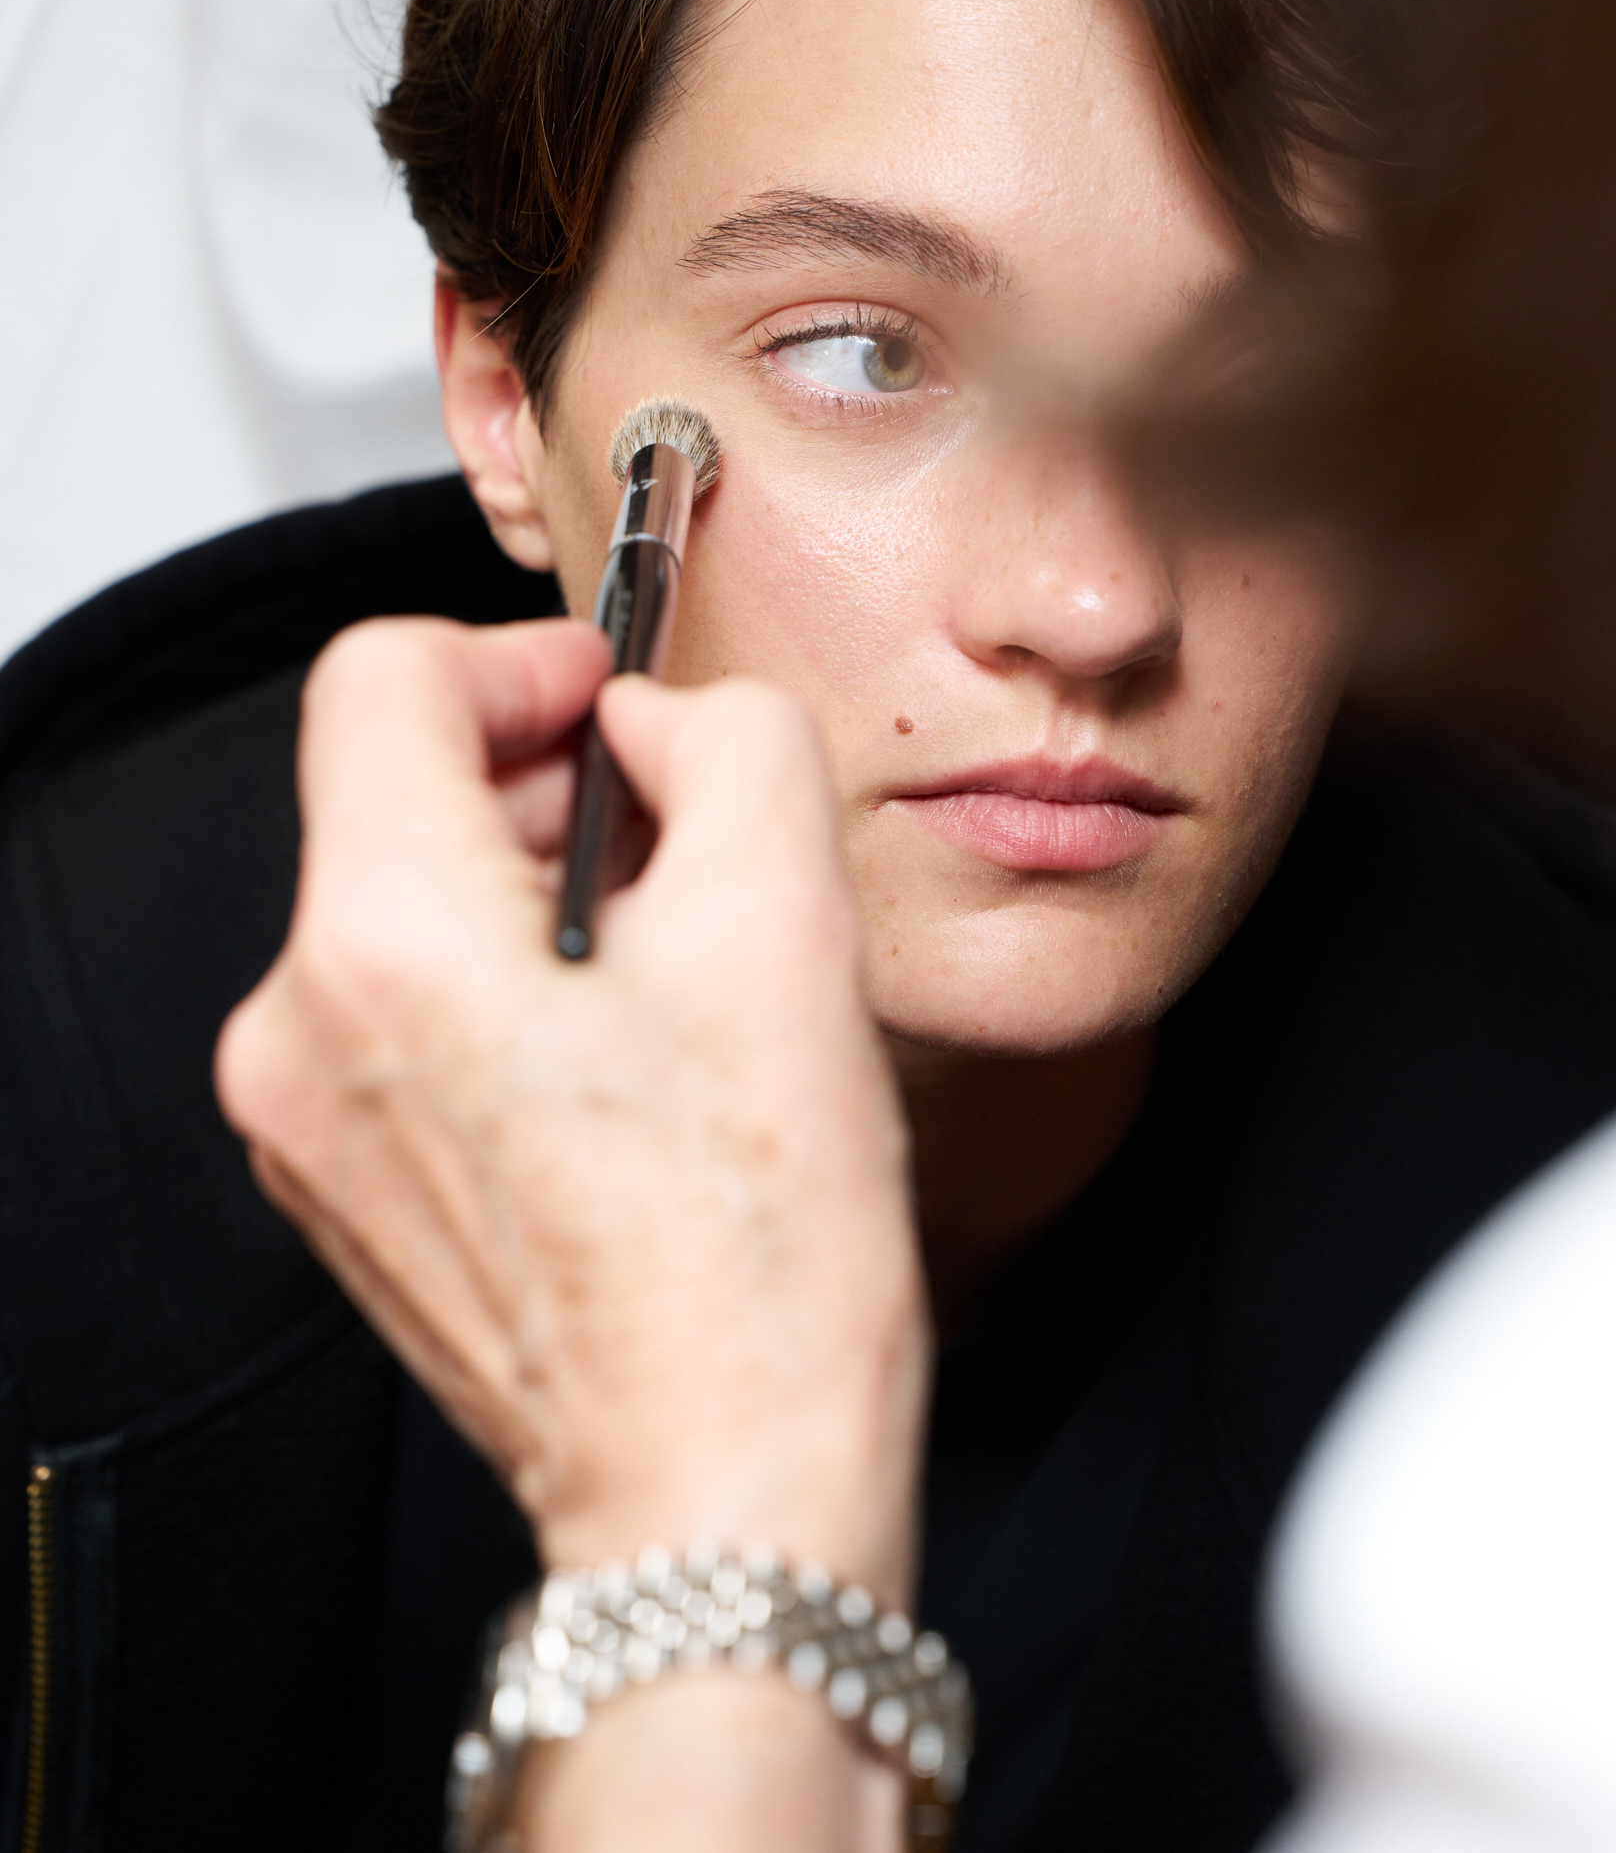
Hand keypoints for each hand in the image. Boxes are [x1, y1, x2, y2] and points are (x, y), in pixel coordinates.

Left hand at [214, 617, 926, 1605]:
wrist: (720, 1484)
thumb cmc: (754, 1251)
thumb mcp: (790, 920)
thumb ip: (728, 740)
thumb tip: (653, 725)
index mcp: (384, 939)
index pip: (382, 677)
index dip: (517, 657)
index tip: (606, 705)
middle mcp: (299, 1026)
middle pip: (395, 793)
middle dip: (544, 785)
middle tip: (683, 845)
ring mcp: (304, 1120)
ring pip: (405, 903)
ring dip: (535, 890)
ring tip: (670, 973)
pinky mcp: (339, 1184)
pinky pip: (402, 1010)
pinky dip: (504, 988)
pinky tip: (620, 1061)